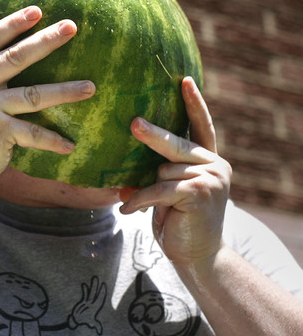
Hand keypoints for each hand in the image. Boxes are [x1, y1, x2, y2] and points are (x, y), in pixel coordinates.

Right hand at [0, 6, 95, 188]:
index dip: (12, 24)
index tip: (36, 11)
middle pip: (15, 57)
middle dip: (46, 40)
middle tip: (72, 26)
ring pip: (33, 94)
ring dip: (65, 90)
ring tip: (90, 87)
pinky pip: (32, 133)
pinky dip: (52, 140)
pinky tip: (70, 145)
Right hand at [68, 276, 106, 334]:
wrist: (78, 322)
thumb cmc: (85, 322)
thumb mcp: (90, 323)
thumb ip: (95, 326)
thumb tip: (99, 331)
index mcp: (95, 308)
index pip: (99, 298)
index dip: (102, 292)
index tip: (104, 285)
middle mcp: (92, 303)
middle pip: (95, 294)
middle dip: (97, 287)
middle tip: (97, 278)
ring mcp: (88, 302)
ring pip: (91, 293)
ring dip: (92, 286)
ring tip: (94, 278)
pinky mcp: (83, 302)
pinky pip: (85, 295)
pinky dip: (85, 290)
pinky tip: (84, 285)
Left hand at [119, 77, 231, 265]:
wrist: (197, 255)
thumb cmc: (178, 221)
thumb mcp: (167, 193)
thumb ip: (157, 175)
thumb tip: (121, 170)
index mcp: (208, 160)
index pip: (200, 126)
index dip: (194, 103)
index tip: (185, 80)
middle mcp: (214, 165)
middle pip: (176, 144)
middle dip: (152, 134)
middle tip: (132, 124)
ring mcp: (210, 179)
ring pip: (162, 170)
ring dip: (145, 189)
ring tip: (136, 203)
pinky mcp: (198, 194)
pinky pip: (158, 189)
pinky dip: (139, 199)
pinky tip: (127, 210)